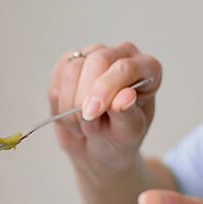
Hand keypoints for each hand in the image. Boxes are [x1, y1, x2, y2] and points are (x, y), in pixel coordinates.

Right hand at [47, 42, 160, 173]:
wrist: (97, 147)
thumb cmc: (120, 138)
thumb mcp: (129, 133)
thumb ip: (128, 115)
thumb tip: (124, 97)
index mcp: (147, 68)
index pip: (125, 67)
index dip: (106, 88)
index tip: (92, 114)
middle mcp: (121, 55)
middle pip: (97, 61)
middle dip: (85, 98)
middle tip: (89, 127)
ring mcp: (92, 56)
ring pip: (71, 71)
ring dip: (71, 107)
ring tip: (85, 126)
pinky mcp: (68, 65)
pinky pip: (56, 83)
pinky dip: (59, 107)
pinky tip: (71, 118)